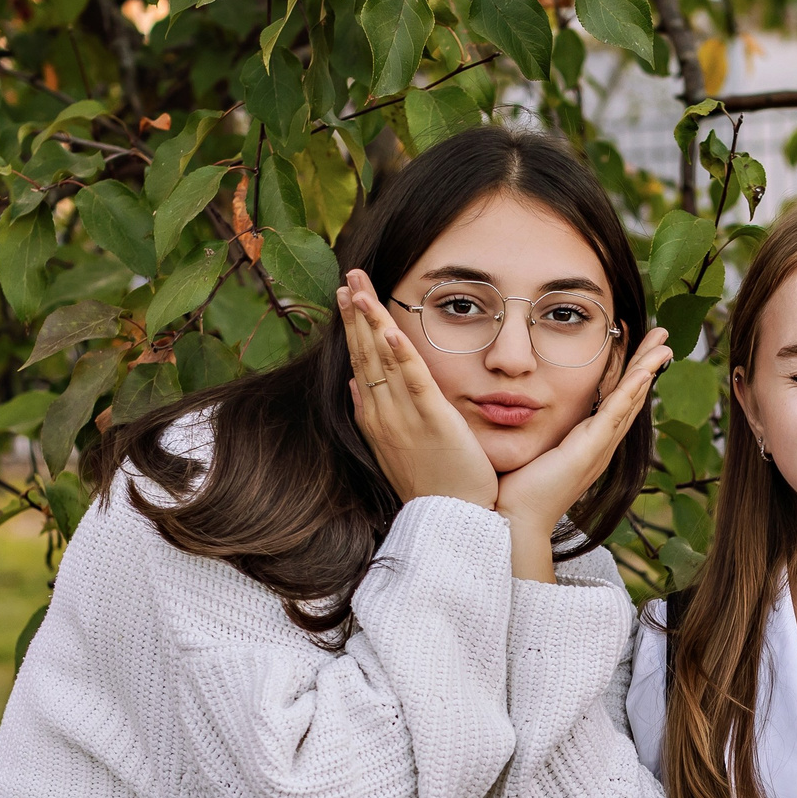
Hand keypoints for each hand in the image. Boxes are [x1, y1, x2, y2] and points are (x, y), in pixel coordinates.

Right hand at [340, 269, 497, 509]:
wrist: (449, 522)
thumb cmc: (431, 487)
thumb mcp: (395, 448)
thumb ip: (376, 414)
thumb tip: (357, 386)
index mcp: (376, 417)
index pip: (359, 362)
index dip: (353, 328)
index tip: (347, 297)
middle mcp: (383, 414)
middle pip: (364, 354)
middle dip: (356, 312)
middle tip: (350, 275)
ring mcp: (404, 417)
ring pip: (381, 360)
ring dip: (370, 320)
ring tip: (359, 287)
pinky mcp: (432, 422)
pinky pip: (413, 382)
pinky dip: (400, 354)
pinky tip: (390, 329)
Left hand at [496, 327, 670, 580]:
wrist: (512, 521)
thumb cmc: (513, 490)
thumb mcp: (526, 448)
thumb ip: (529, 427)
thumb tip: (513, 405)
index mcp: (586, 444)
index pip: (612, 400)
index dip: (625, 371)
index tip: (632, 343)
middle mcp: (599, 446)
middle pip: (630, 397)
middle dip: (646, 364)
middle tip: (662, 337)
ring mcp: (598, 448)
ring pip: (629, 401)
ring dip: (647, 369)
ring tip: (662, 344)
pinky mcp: (589, 451)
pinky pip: (615, 414)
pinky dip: (631, 390)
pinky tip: (644, 370)